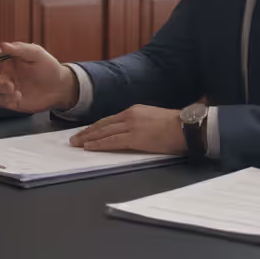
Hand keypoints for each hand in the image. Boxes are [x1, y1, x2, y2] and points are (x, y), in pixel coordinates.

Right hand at [0, 41, 77, 113]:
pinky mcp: (10, 100)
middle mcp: (3, 72)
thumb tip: (2, 44)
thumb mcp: (36, 53)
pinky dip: (5, 99)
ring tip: (14, 88)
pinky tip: (19, 96)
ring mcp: (5, 87)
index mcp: (6, 58)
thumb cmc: (48, 67)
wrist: (60, 88)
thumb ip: (19, 49)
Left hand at [69, 105, 185, 154]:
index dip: (96, 126)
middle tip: (74, 139)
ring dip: (88, 139)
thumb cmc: (174, 125)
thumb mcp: (153, 118)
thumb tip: (133, 131)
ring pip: (104, 133)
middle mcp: (130, 116)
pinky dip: (99, 144)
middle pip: (103, 125)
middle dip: (87, 132)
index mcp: (134, 110)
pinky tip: (89, 147)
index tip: (86, 131)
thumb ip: (140, 122)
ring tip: (76, 144)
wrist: (186, 126)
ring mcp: (131, 126)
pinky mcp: (135, 138)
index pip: (109, 119)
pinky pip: (112, 142)